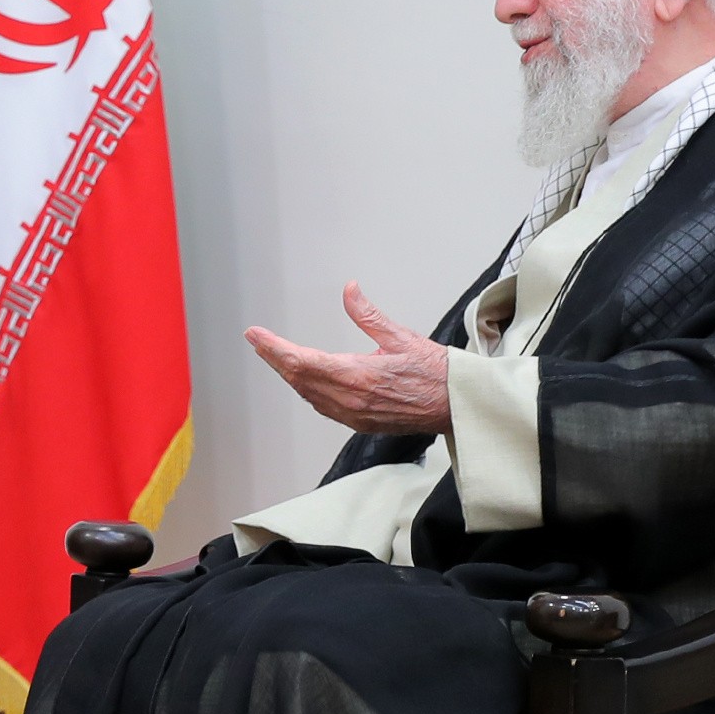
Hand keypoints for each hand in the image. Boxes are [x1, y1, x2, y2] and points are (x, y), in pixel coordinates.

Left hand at [245, 282, 452, 434]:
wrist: (459, 407)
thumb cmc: (437, 373)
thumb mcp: (401, 336)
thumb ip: (368, 314)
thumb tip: (349, 290)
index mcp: (358, 376)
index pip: (301, 361)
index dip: (273, 347)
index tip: (255, 335)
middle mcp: (351, 400)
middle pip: (298, 378)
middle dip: (274, 358)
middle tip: (257, 341)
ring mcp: (355, 415)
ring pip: (309, 394)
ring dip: (289, 375)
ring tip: (274, 356)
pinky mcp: (362, 423)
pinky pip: (324, 407)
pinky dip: (308, 390)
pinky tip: (304, 381)